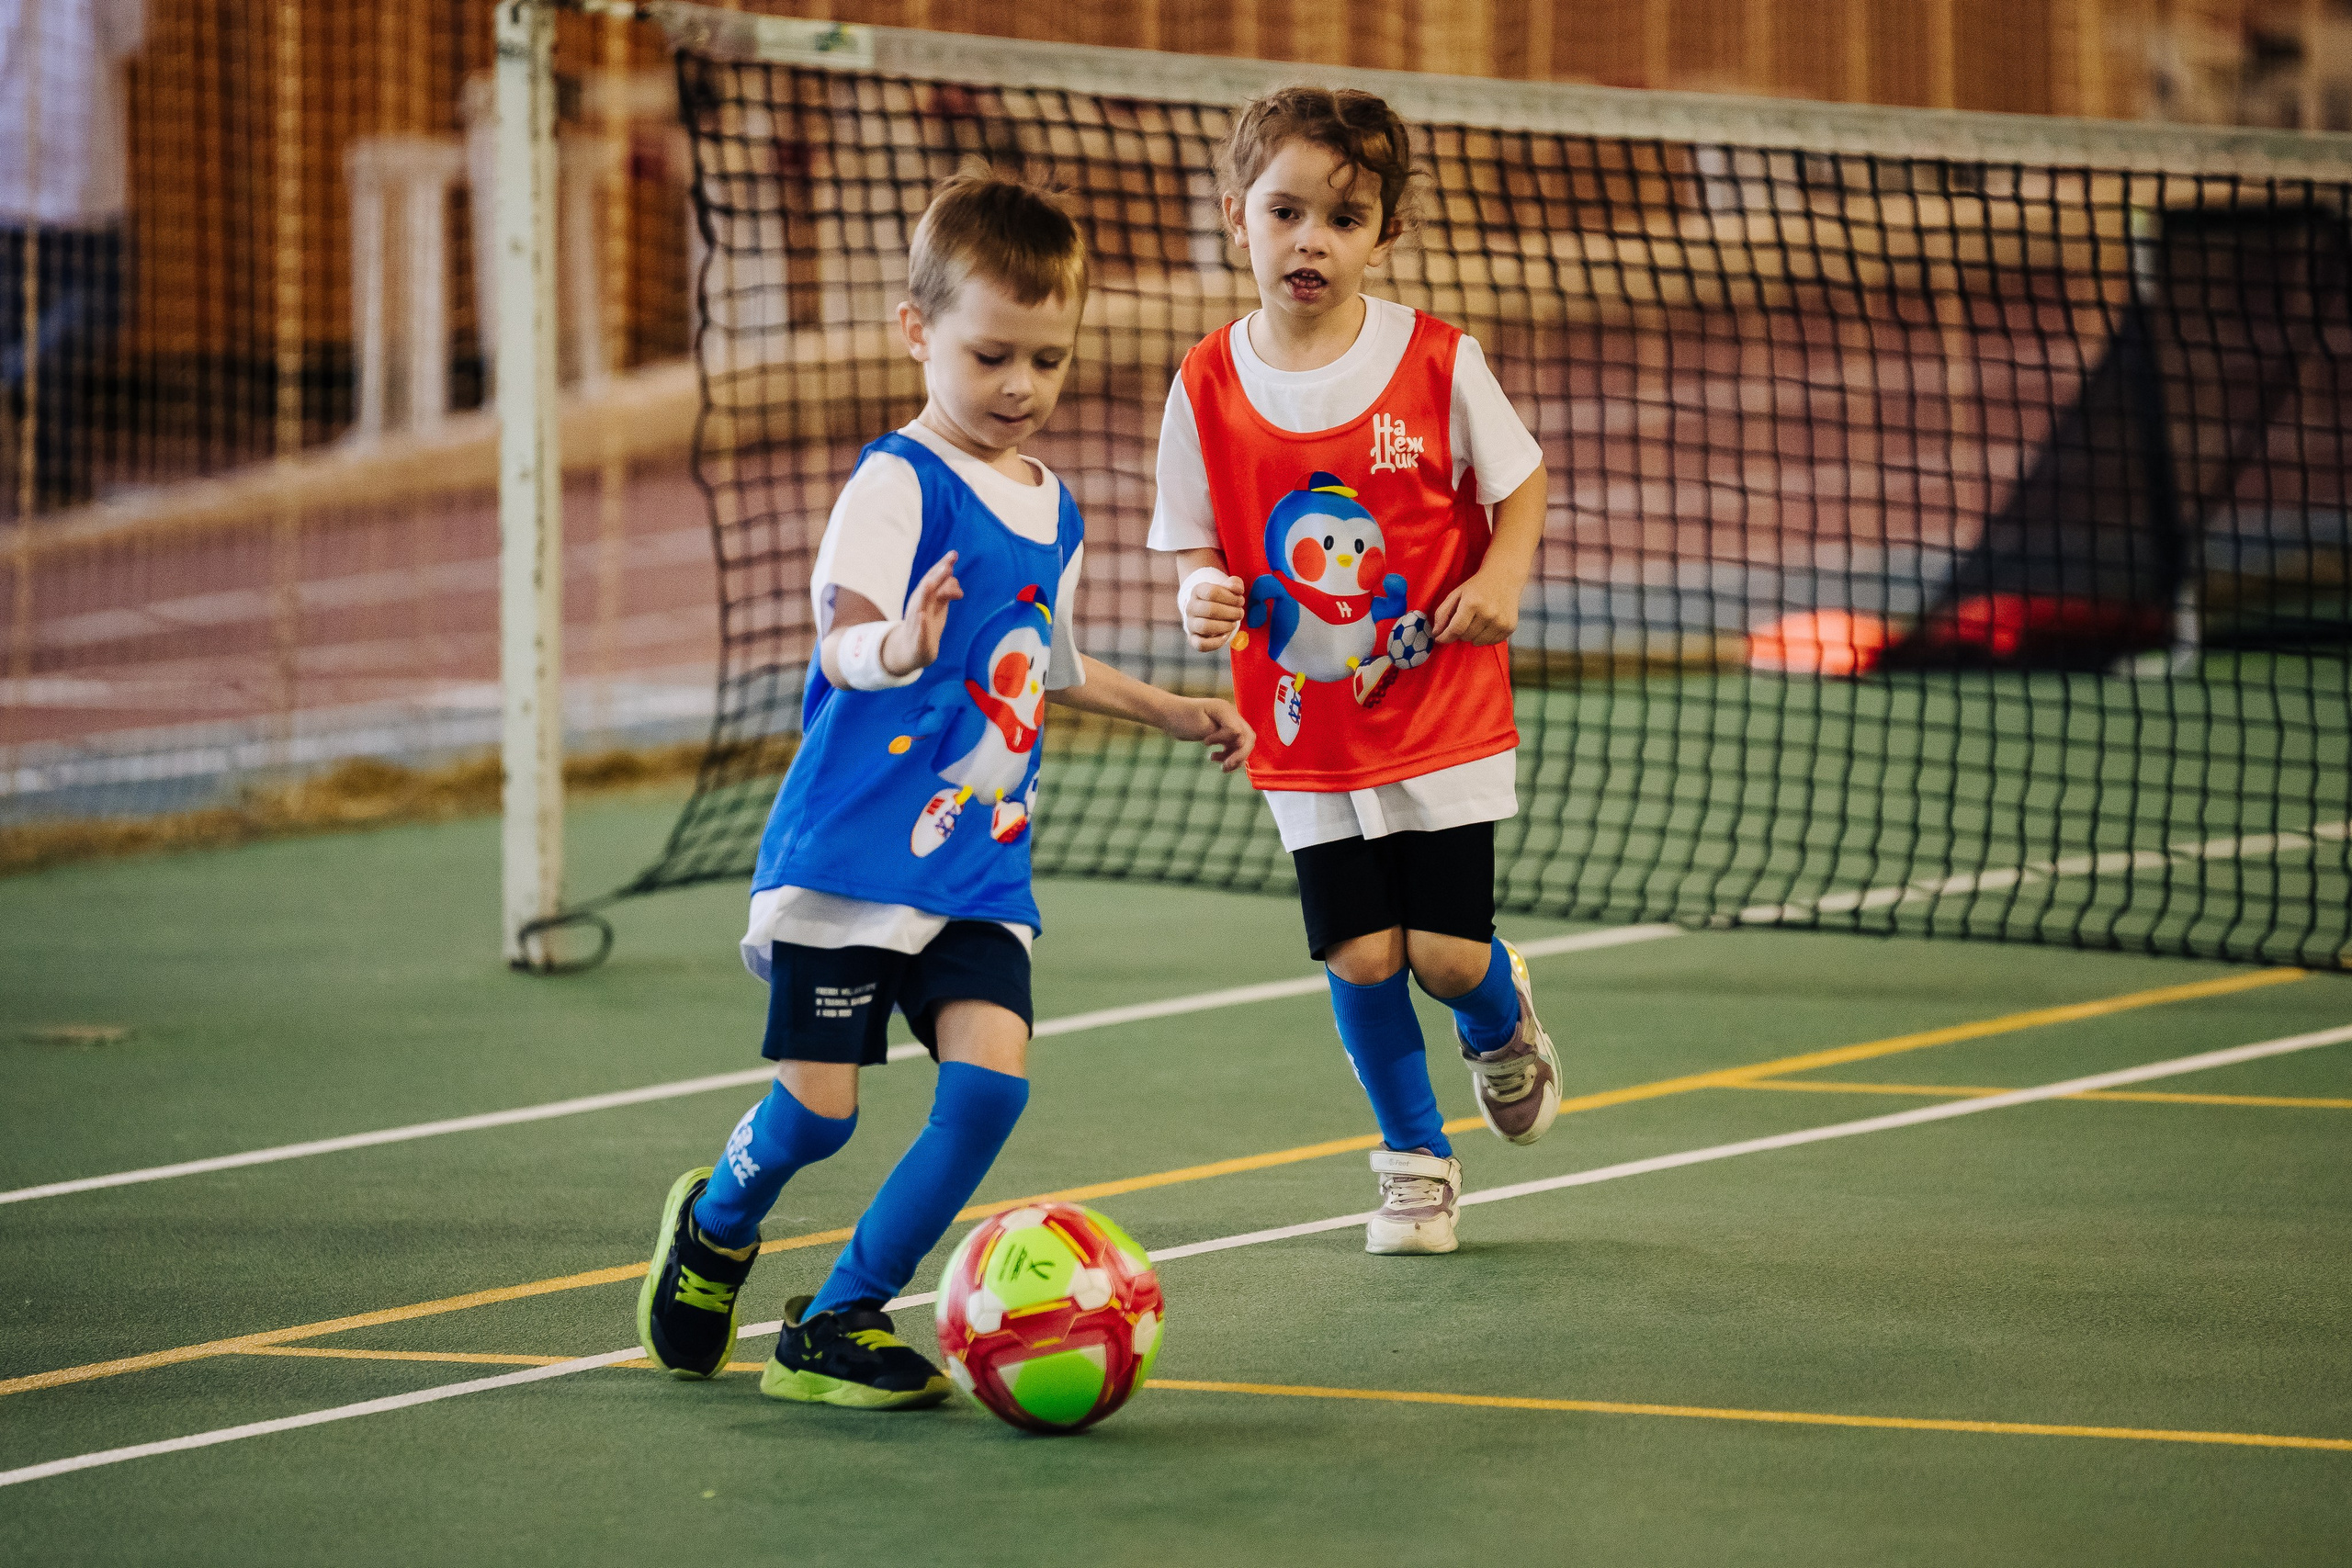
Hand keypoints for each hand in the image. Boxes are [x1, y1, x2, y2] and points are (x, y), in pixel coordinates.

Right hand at [883, 552, 962, 673]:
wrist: (911, 650)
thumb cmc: (927, 624)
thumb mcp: (937, 605)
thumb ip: (945, 589)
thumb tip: (953, 573)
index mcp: (924, 596)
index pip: (933, 577)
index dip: (942, 566)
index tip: (954, 554)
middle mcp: (919, 605)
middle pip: (928, 587)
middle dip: (937, 576)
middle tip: (948, 566)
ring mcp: (917, 621)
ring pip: (920, 605)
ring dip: (924, 595)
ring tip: (929, 584)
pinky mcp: (919, 638)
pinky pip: (919, 629)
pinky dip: (921, 623)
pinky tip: (922, 616)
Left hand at [1168, 697, 1254, 770]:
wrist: (1170, 715)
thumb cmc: (1182, 718)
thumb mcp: (1200, 726)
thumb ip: (1221, 733)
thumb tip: (1239, 740)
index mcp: (1225, 710)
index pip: (1238, 731)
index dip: (1225, 741)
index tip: (1205, 742)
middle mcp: (1231, 716)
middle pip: (1248, 738)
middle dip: (1240, 755)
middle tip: (1225, 767)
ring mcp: (1229, 724)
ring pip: (1243, 744)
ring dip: (1235, 758)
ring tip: (1222, 767)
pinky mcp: (1224, 732)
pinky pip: (1234, 747)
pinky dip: (1228, 756)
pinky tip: (1214, 758)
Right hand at [1184, 574, 1246, 651]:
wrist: (1207, 612)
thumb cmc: (1221, 599)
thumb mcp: (1228, 587)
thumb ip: (1234, 584)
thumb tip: (1237, 589)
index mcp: (1197, 591)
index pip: (1211, 592)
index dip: (1230, 597)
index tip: (1240, 600)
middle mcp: (1191, 607)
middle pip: (1210, 610)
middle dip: (1231, 612)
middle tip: (1240, 613)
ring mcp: (1190, 624)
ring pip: (1205, 627)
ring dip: (1225, 626)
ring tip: (1233, 624)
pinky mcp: (1193, 639)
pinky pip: (1201, 644)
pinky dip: (1216, 642)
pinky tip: (1226, 635)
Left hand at [1430, 567, 1520, 645]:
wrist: (1504, 577)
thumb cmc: (1477, 586)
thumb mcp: (1456, 594)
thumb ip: (1443, 613)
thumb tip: (1436, 633)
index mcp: (1472, 603)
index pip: (1455, 629)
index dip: (1445, 637)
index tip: (1439, 638)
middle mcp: (1488, 613)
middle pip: (1466, 637)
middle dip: (1460, 632)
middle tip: (1464, 619)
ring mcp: (1501, 621)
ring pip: (1478, 642)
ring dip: (1473, 635)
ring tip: (1476, 621)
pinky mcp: (1510, 627)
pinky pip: (1492, 642)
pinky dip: (1486, 637)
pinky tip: (1487, 624)